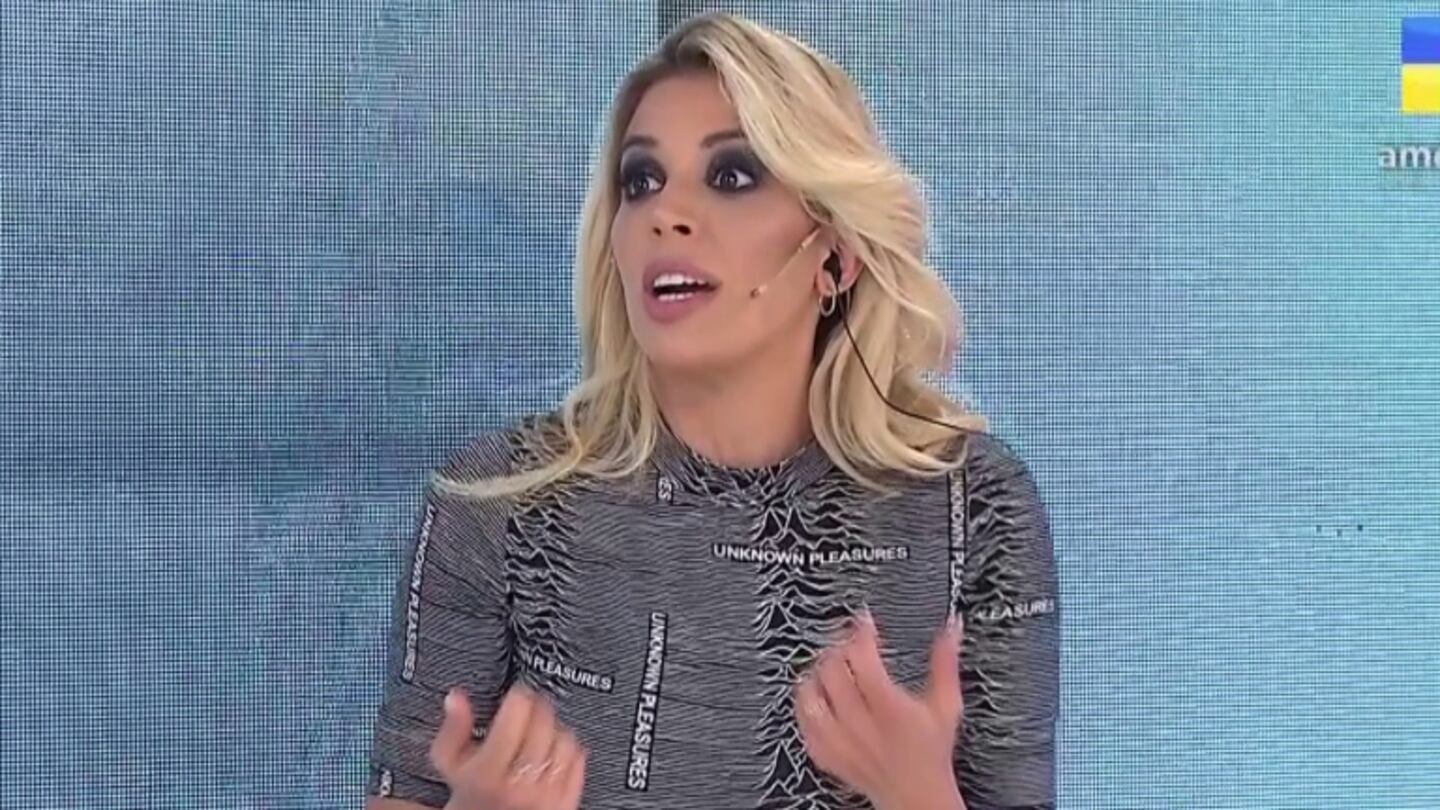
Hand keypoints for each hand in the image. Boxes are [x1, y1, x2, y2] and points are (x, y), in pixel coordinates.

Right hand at [431, 682, 586, 809]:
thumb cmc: (470, 796)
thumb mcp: (450, 765)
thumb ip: (453, 728)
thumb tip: (457, 697)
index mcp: (488, 772)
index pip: (516, 713)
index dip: (517, 696)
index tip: (516, 695)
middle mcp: (519, 784)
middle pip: (543, 721)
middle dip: (535, 708)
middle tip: (528, 709)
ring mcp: (546, 794)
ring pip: (565, 738)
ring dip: (554, 729)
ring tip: (538, 734)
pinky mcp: (565, 801)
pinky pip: (579, 759)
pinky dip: (569, 749)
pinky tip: (551, 753)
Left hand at [795, 611, 965, 809]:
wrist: (916, 795)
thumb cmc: (931, 751)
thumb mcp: (946, 705)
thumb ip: (945, 662)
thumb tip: (951, 627)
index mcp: (890, 708)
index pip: (863, 658)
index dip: (860, 632)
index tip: (864, 622)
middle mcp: (861, 724)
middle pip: (831, 671)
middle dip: (836, 649)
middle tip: (846, 642)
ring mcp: (839, 741)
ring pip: (809, 695)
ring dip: (815, 674)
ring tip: (827, 666)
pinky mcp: (825, 754)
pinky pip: (802, 722)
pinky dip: (805, 704)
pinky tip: (817, 696)